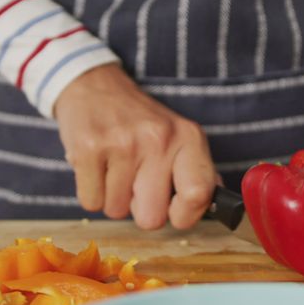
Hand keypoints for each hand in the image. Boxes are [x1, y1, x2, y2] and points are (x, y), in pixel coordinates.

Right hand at [53, 64, 219, 229]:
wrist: (95, 86)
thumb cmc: (138, 121)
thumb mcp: (177, 135)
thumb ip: (196, 171)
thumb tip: (214, 205)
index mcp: (188, 137)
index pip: (199, 194)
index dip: (185, 215)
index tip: (174, 210)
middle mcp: (158, 139)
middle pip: (152, 218)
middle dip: (140, 209)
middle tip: (136, 182)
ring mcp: (122, 143)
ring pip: (117, 211)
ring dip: (113, 197)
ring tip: (114, 167)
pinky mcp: (89, 148)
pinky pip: (91, 202)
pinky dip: (92, 192)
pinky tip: (98, 166)